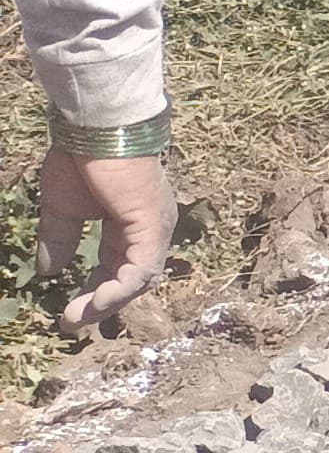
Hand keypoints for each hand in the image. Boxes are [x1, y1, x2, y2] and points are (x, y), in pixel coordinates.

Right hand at [37, 150, 171, 332]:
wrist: (94, 130)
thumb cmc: (81, 160)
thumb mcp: (63, 209)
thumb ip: (61, 239)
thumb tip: (50, 272)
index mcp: (130, 224)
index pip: (117, 267)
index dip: (94, 290)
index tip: (67, 311)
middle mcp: (150, 230)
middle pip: (131, 278)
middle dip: (100, 303)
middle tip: (71, 322)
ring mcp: (155, 229)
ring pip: (139, 279)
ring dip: (108, 302)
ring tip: (78, 317)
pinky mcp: (153, 227)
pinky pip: (143, 268)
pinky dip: (121, 289)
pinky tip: (97, 302)